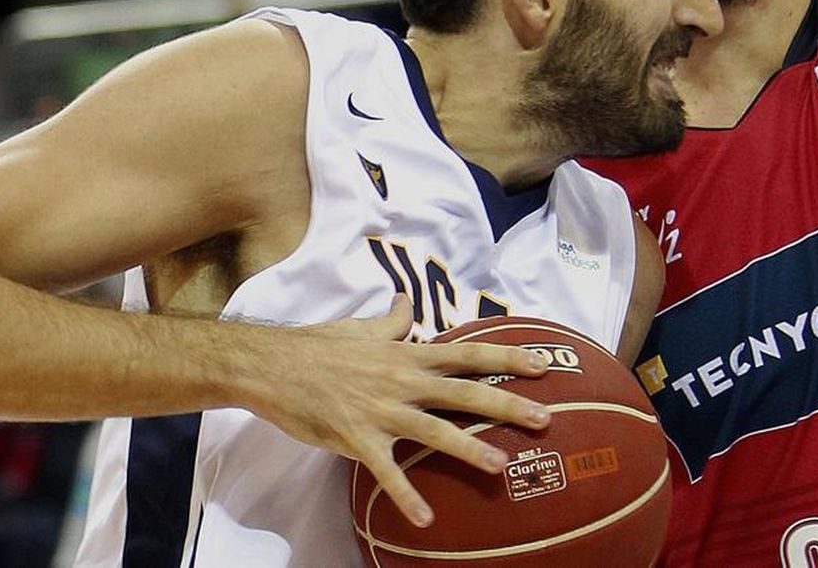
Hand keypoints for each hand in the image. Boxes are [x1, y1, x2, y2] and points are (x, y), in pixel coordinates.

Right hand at [245, 295, 550, 527]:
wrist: (272, 364)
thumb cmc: (318, 345)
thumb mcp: (362, 327)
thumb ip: (393, 319)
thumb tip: (408, 299)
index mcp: (407, 354)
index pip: (467, 354)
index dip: (507, 358)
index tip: (544, 365)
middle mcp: (402, 380)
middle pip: (465, 392)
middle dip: (507, 404)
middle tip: (545, 420)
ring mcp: (381, 409)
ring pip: (434, 430)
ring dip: (469, 448)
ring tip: (502, 465)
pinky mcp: (356, 437)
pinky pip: (386, 470)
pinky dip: (405, 494)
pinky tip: (425, 518)